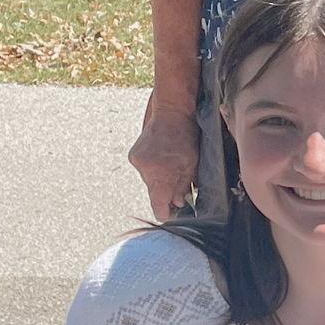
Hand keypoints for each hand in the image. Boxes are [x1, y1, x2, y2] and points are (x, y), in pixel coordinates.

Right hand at [128, 95, 200, 216]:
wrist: (171, 111)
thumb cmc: (186, 137)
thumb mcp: (191, 164)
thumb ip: (183, 185)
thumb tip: (178, 203)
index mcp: (160, 174)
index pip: (158, 206)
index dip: (166, 212)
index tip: (174, 212)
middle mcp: (145, 170)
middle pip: (154, 194)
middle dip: (166, 192)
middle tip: (180, 183)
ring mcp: (137, 162)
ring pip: (150, 182)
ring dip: (160, 178)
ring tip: (171, 164)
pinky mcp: (133, 156)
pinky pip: (144, 171)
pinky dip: (153, 169)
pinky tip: (162, 158)